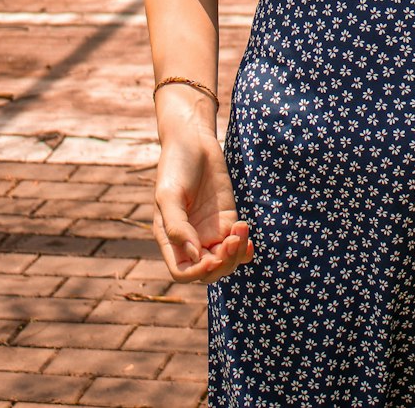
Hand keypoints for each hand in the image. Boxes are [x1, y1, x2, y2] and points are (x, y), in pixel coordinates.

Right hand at [153, 135, 253, 284]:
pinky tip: (246, 233)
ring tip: (240, 229)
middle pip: (208, 272)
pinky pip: (237, 244)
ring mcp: (210, 231)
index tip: (211, 258)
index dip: (197, 272)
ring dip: (236, 255)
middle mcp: (190, 241)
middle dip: (222, 264)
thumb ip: (177, 226)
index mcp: (170, 240)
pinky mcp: (227, 219)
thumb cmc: (175, 167)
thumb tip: (194, 255)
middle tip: (231, 240)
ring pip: (226, 261)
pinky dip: (245, 247)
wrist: (193, 142)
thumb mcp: (168, 195)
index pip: (183, 272)